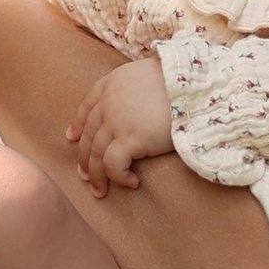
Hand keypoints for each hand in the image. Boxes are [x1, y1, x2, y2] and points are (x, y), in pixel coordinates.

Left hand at [72, 58, 175, 192]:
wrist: (196, 86)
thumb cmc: (184, 83)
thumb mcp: (153, 77)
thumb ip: (138, 90)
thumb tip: (143, 107)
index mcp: (113, 82)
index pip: (88, 105)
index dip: (78, 123)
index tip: (72, 137)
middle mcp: (109, 101)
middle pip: (89, 133)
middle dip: (84, 156)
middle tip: (84, 174)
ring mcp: (117, 120)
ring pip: (96, 153)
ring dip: (97, 175)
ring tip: (100, 191)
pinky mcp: (130, 138)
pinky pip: (112, 164)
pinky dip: (118, 177)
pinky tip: (131, 183)